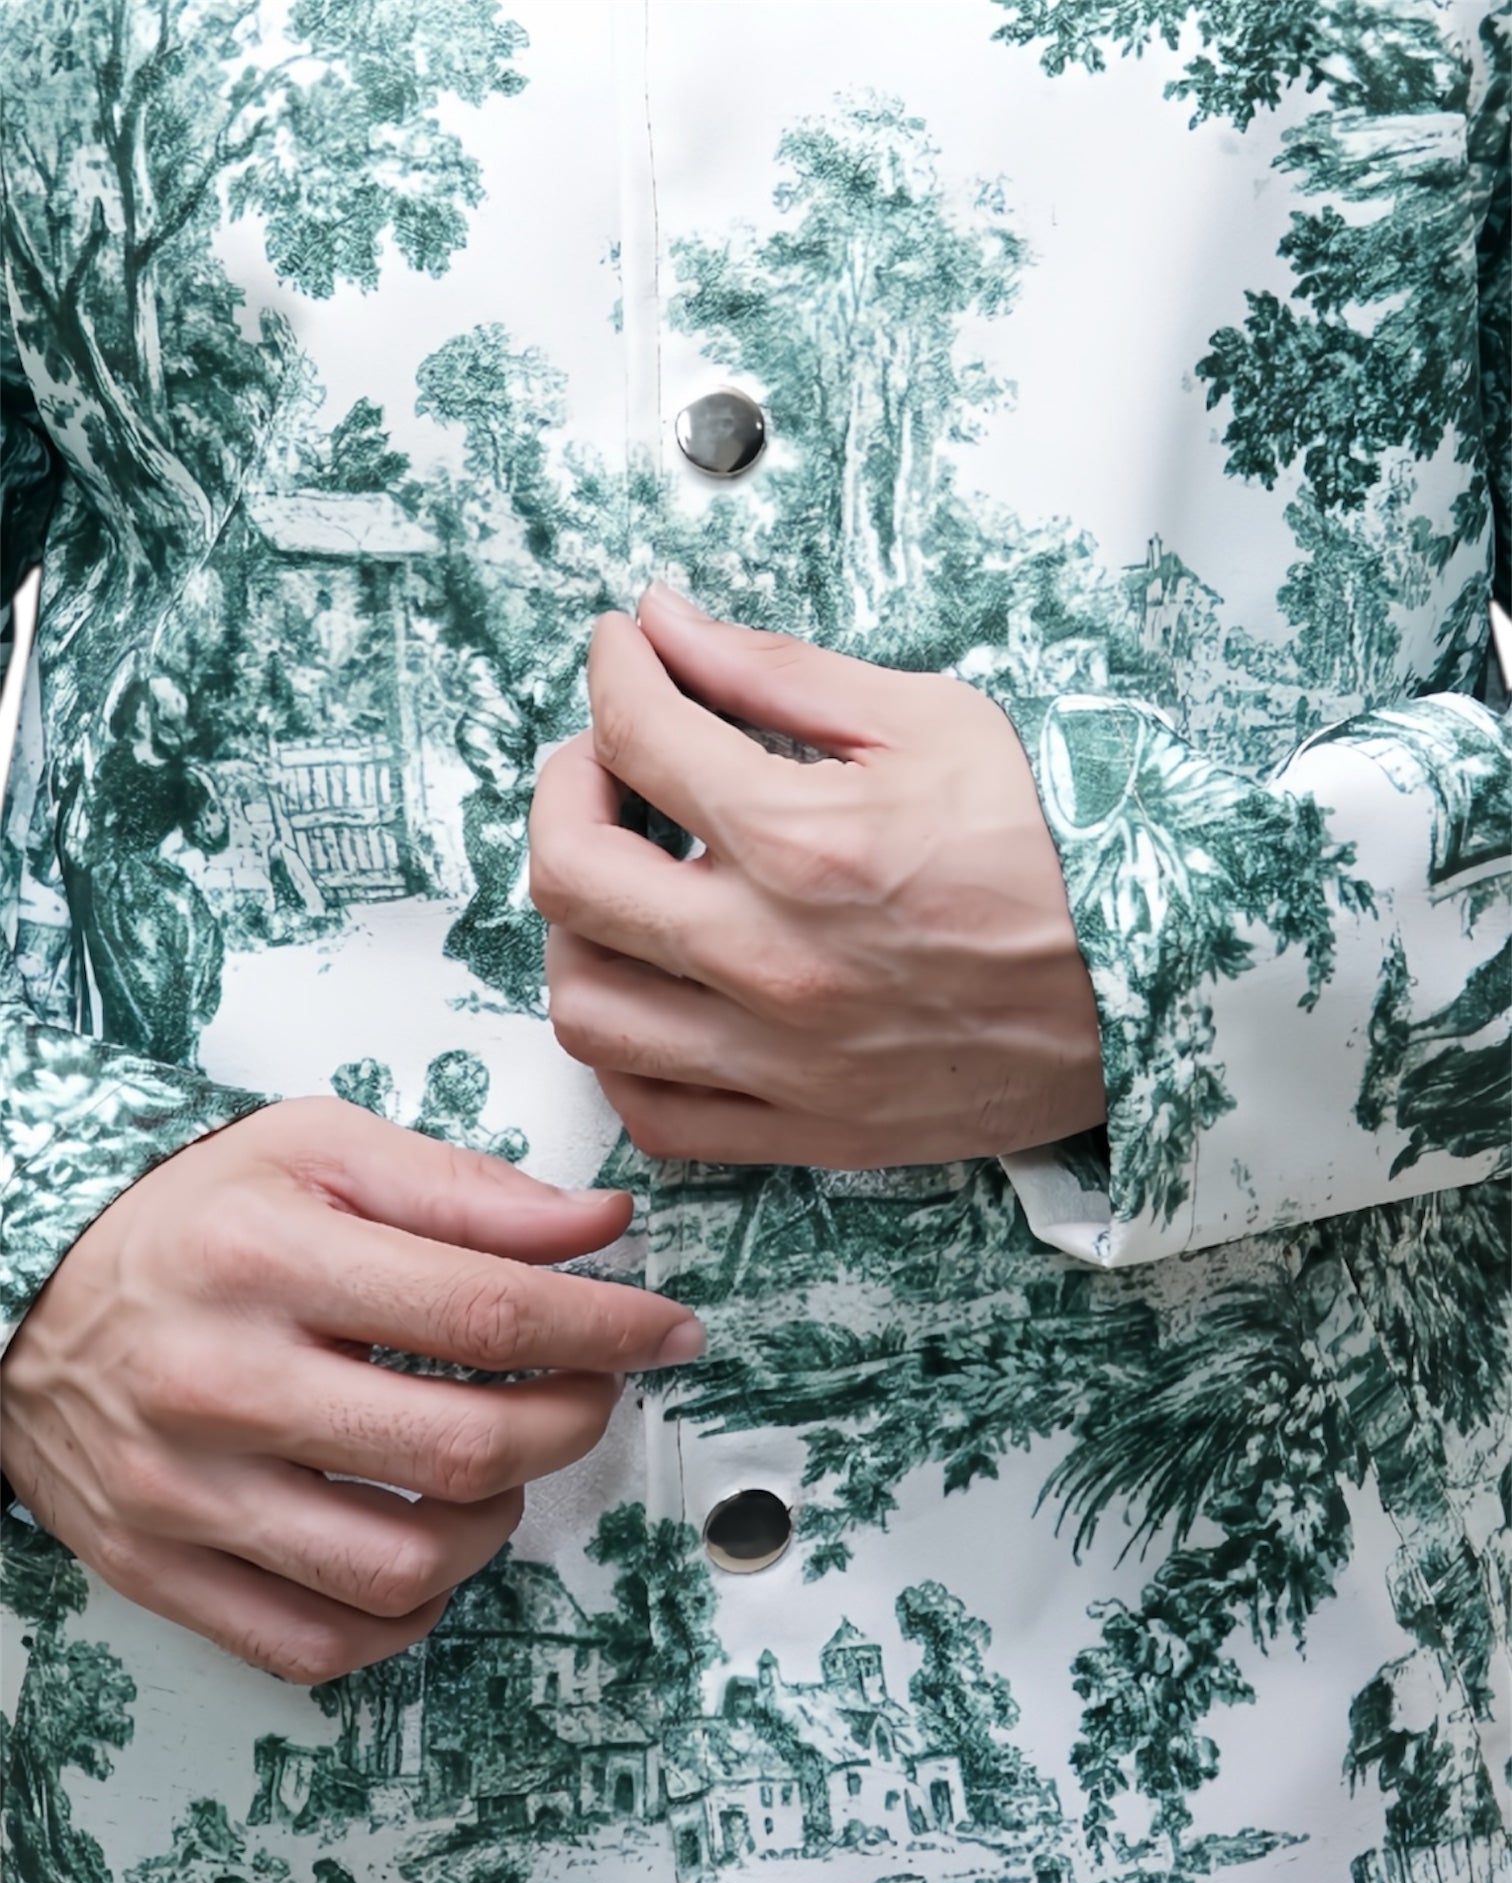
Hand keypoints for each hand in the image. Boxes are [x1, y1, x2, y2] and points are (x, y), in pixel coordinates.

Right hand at [0, 1099, 702, 1681]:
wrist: (29, 1288)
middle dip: (572, 1423)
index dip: (608, 1326)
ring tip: (497, 1467)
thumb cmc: (193, 1216)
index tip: (667, 1330)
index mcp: (270, 1258)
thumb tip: (598, 1225)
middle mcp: (221, 1381)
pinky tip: (425, 1543)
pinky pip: (317, 1644)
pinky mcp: (160, 1570)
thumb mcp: (323, 1151)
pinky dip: (404, 1611)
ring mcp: (185, 1492)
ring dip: (494, 1524)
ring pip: (401, 1565)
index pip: (489, 1310)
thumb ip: (467, 1190)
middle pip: (463, 1448)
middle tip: (591, 1391)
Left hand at [530, 585, 1104, 1166]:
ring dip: (578, 929)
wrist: (1155, 986)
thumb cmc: (1061, 851)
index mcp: (804, 839)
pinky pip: (654, 1113)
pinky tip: (658, 995)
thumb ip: (776, 670)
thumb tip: (665, 622)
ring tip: (627, 885)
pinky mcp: (806, 1129)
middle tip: (607, 763)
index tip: (622, 654)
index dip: (611, 671)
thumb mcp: (932, 720)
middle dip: (564, 790)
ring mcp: (781, 1058)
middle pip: (568, 874)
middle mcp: (771, 958)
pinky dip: (625, 1053)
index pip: (635, 734)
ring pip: (585, 1006)